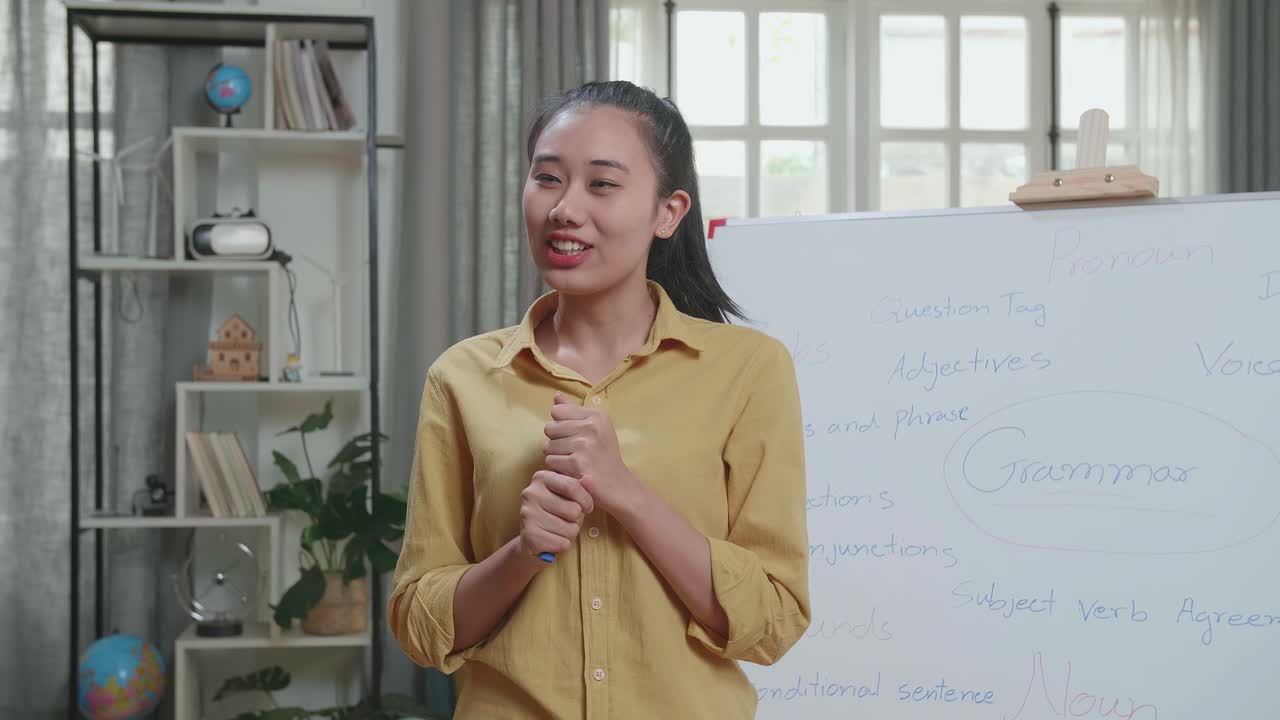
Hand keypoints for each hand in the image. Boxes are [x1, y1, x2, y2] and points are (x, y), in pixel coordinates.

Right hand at [516, 468, 593, 561]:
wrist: (533, 538)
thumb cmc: (556, 513)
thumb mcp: (570, 496)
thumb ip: (581, 487)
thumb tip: (590, 480)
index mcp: (541, 477)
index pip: (572, 486)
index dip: (586, 500)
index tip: (587, 507)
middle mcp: (531, 493)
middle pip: (574, 510)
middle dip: (577, 519)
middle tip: (566, 520)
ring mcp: (527, 513)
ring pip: (570, 529)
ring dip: (570, 534)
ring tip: (558, 530)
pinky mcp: (528, 534)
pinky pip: (562, 543)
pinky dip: (562, 545)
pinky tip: (553, 540)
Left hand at [543, 393, 643, 516]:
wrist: (617, 485)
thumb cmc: (603, 455)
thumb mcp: (595, 428)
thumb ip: (573, 411)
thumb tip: (556, 395)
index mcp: (597, 415)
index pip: (557, 411)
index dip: (561, 425)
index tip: (574, 435)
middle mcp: (592, 427)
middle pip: (549, 428)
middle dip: (556, 441)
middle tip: (572, 451)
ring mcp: (584, 445)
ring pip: (548, 446)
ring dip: (555, 456)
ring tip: (572, 462)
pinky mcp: (577, 463)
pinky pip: (550, 461)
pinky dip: (557, 469)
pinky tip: (571, 471)